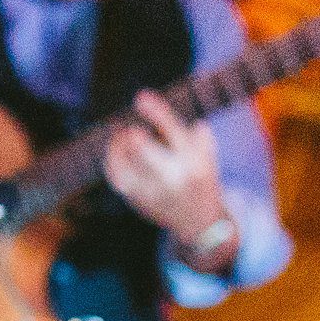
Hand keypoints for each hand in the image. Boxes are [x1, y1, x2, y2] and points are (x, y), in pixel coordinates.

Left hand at [102, 94, 227, 241]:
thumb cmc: (200, 180)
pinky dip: (112, 161)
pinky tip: (114, 150)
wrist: (200, 224)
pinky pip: (117, 179)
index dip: (156, 113)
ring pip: (125, 167)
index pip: (174, 133)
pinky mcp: (138, 202)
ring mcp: (153, 193)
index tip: (141, 97)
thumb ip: (193, 134)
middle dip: (133, 138)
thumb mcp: (207, 157)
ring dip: (118, 146)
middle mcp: (173, 178)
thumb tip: (162, 108)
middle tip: (130, 129)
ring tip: (120, 135)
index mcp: (194, 162)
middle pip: (146, 153)